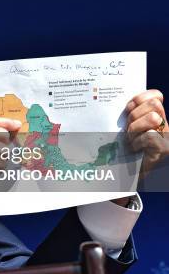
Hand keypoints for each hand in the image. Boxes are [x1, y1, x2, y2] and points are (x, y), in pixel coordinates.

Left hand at [115, 89, 168, 204]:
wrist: (126, 176)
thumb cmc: (122, 150)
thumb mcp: (124, 128)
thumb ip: (127, 115)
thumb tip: (110, 97)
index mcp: (154, 116)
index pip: (156, 96)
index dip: (140, 98)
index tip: (127, 108)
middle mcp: (164, 125)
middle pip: (153, 105)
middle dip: (134, 115)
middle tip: (127, 130)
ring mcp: (167, 137)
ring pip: (153, 118)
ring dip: (135, 129)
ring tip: (130, 140)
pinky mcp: (164, 149)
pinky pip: (150, 136)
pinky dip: (138, 142)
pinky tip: (134, 150)